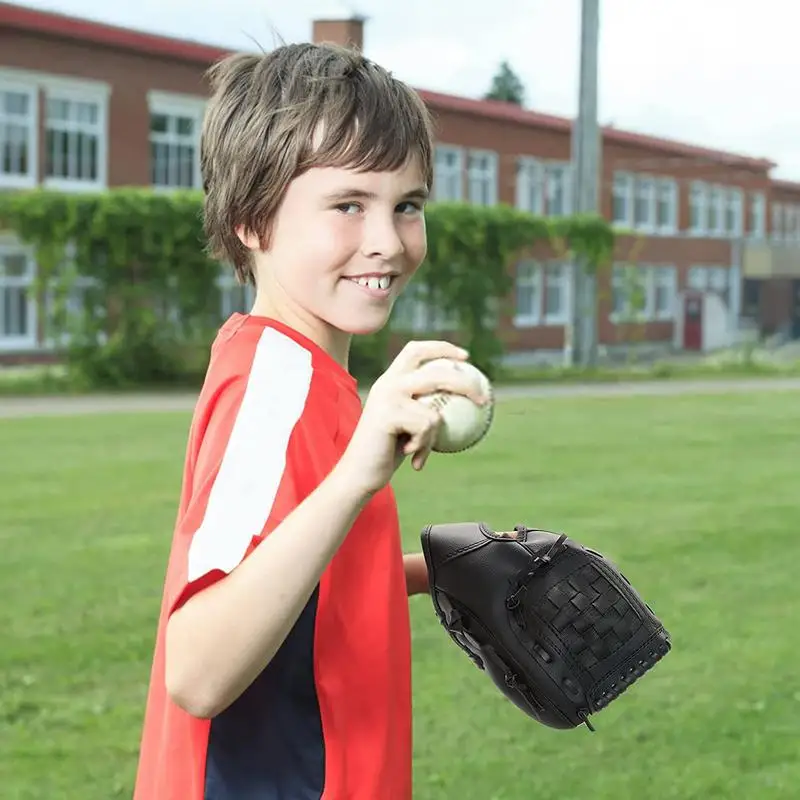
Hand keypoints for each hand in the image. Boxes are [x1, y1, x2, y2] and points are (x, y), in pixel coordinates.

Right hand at [337, 340, 489, 496]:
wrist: (359, 474)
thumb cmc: (387, 453)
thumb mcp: (409, 426)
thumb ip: (424, 409)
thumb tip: (463, 402)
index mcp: (390, 380)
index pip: (415, 350)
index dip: (442, 348)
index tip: (466, 357)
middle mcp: (388, 383)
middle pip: (436, 372)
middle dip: (465, 383)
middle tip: (483, 399)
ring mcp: (387, 397)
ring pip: (434, 410)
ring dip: (434, 436)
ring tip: (422, 451)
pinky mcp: (388, 414)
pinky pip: (427, 427)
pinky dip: (425, 447)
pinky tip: (414, 459)